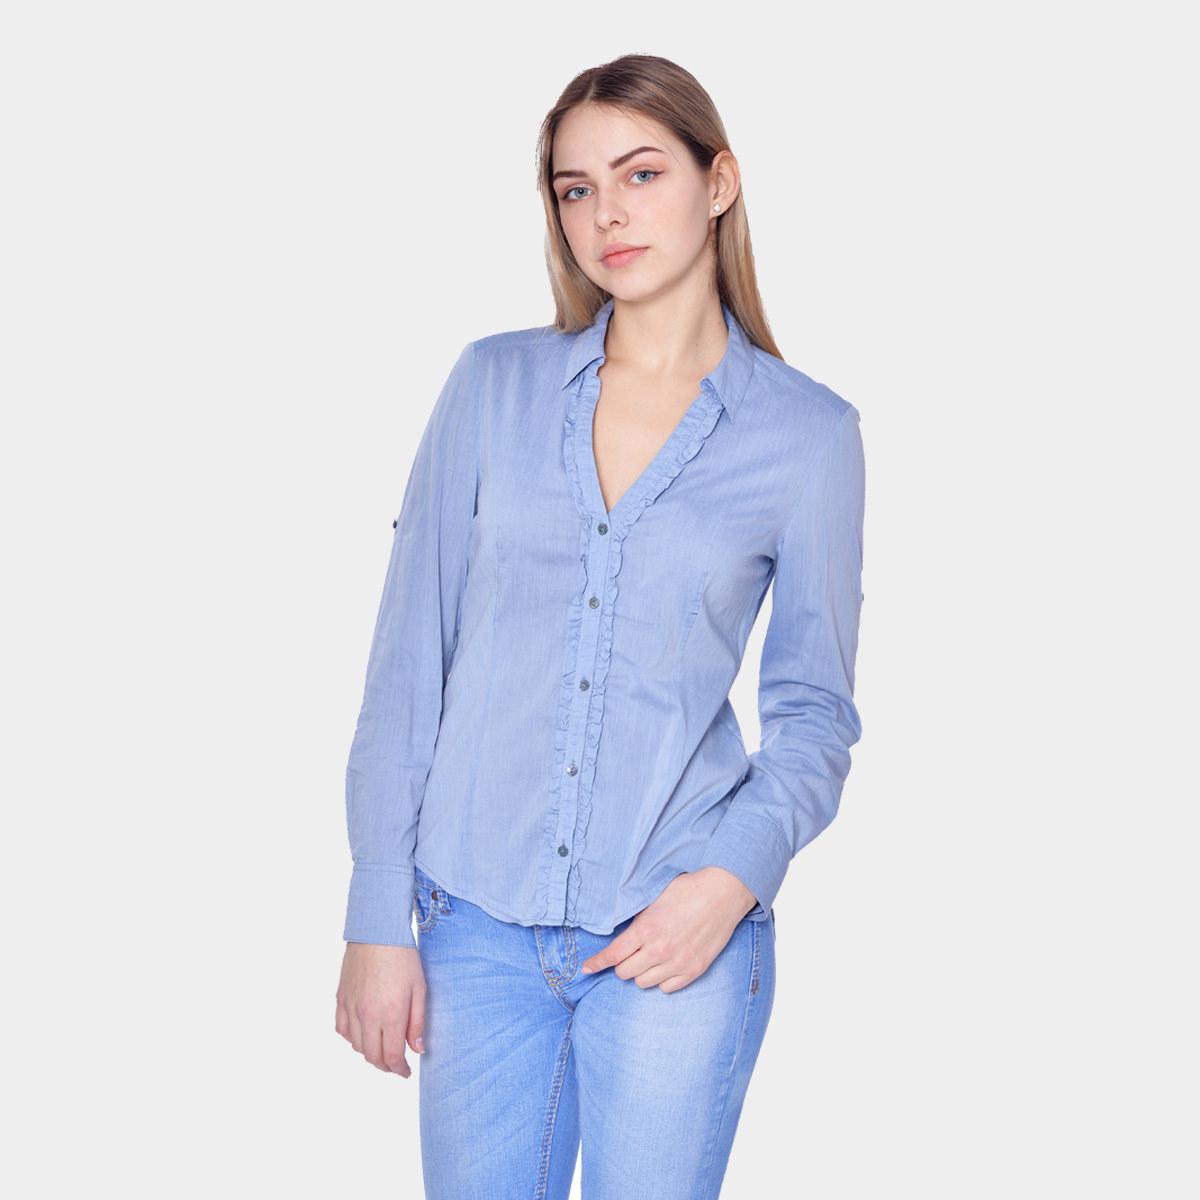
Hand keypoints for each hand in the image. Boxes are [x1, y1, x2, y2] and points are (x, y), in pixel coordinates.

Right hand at [335, 943, 425, 1076]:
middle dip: (385, 1066)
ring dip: (369, 1053)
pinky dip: (352, 1038)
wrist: (377, 931)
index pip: (391, 1055)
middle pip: (372, 1056)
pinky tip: (362, 1034)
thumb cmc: (403, 957)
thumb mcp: (419, 989)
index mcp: (390, 1013)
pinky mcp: (341, 998)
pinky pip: (342, 1029)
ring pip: (356, 1045)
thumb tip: (416, 1049)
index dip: (399, 1069)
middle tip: (395, 1065)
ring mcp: (351, 1007)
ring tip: (381, 1049)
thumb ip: (417, 1022)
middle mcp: (368, 1014)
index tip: (405, 1072)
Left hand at [580, 867, 756, 993]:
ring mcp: (678, 962)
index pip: (613, 954)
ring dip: (640, 972)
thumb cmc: (689, 888)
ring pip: (643, 983)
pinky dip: (662, 979)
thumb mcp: (655, 897)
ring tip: (649, 957)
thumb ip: (638, 919)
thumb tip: (622, 933)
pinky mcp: (694, 970)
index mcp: (646, 928)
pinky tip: (665, 965)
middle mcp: (660, 950)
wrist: (724, 892)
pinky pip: (667, 988)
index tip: (586, 968)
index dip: (596, 963)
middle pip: (624, 972)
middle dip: (621, 964)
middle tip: (628, 953)